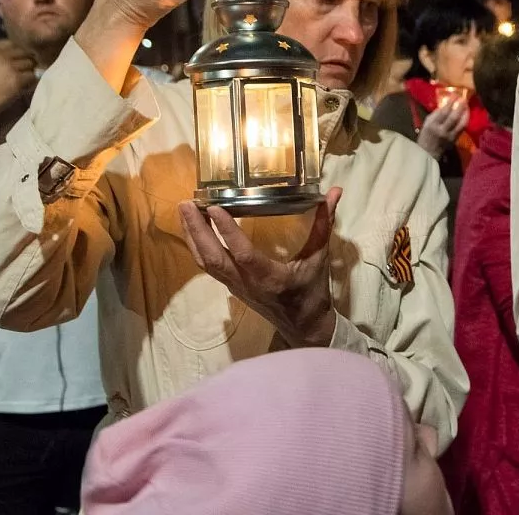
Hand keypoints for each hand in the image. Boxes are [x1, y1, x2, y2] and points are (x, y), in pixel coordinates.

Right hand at [0, 39, 36, 114]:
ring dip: (29, 71)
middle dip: (26, 60)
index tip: (18, 59)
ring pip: (30, 63)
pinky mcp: (16, 79)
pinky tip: (24, 86)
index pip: (12, 43)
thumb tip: (11, 50)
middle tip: (24, 70)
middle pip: (23, 52)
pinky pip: (32, 76)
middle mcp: (0, 55)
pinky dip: (30, 82)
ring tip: (23, 79)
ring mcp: (9, 66)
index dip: (17, 51)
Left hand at [178, 188, 341, 347]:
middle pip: (213, 258)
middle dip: (197, 231)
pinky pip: (208, 266)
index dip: (227, 232)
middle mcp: (247, 283)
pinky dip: (197, 246)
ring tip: (184, 210)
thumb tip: (335, 192)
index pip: (243, 254)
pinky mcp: (231, 287)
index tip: (213, 207)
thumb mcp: (320, 258)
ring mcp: (236, 287)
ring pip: (205, 263)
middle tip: (186, 203)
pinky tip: (194, 229)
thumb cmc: (313, 292)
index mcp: (270, 277)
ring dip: (192, 237)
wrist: (304, 326)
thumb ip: (324, 224)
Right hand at [415, 101, 468, 158]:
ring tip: (467, 105)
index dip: (450, 102)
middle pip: (453, 117)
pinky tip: (466, 114)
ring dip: (465, 113)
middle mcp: (442, 130)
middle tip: (463, 98)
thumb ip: (436, 114)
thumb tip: (446, 104)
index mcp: (432, 125)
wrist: (428, 152)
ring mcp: (450, 136)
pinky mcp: (455, 140)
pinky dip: (465, 120)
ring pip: (461, 123)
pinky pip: (462, 128)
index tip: (455, 95)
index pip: (443, 112)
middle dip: (460, 107)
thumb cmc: (426, 135)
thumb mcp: (427, 123)